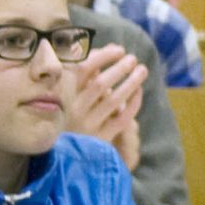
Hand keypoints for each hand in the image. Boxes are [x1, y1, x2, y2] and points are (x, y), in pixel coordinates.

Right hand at [61, 41, 142, 170]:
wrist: (62, 157)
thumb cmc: (68, 116)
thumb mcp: (69, 94)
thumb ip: (84, 73)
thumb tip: (107, 48)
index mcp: (63, 96)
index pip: (83, 70)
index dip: (103, 56)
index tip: (118, 49)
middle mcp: (74, 111)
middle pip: (100, 84)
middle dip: (119, 68)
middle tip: (133, 58)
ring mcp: (88, 126)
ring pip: (114, 101)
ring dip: (131, 82)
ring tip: (142, 70)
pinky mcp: (101, 140)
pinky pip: (122, 119)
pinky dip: (133, 104)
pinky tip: (139, 91)